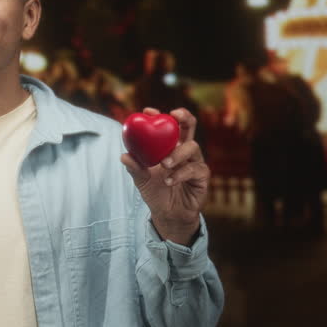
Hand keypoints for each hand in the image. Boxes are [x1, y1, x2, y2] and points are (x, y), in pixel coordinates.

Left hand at [120, 107, 209, 244]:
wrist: (168, 215)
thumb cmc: (156, 193)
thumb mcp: (142, 180)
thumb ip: (135, 168)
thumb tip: (124, 155)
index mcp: (170, 147)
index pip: (169, 126)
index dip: (162, 116)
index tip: (148, 111)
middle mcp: (184, 151)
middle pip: (189, 127)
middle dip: (184, 117)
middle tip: (173, 116)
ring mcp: (195, 162)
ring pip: (193, 147)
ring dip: (177, 153)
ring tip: (164, 164)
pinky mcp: (202, 177)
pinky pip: (195, 169)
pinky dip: (181, 174)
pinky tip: (169, 181)